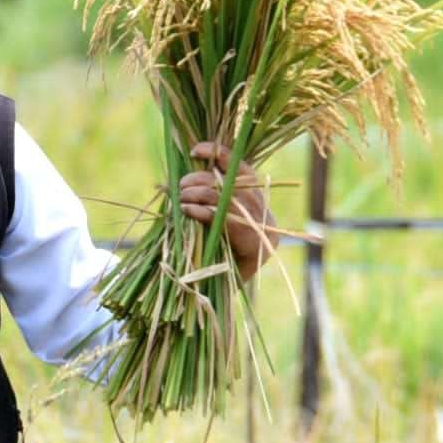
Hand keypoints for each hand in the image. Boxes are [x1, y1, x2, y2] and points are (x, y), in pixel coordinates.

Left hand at [180, 142, 276, 281]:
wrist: (224, 292)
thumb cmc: (216, 253)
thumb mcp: (214, 221)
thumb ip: (208, 197)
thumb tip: (179, 175)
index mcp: (257, 199)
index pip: (241, 166)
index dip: (219, 154)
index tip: (195, 150)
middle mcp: (263, 210)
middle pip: (231, 180)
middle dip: (201, 179)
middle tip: (181, 185)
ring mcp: (261, 227)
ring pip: (228, 196)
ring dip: (199, 193)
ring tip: (181, 198)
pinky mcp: (252, 244)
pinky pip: (225, 218)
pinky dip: (203, 211)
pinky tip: (188, 210)